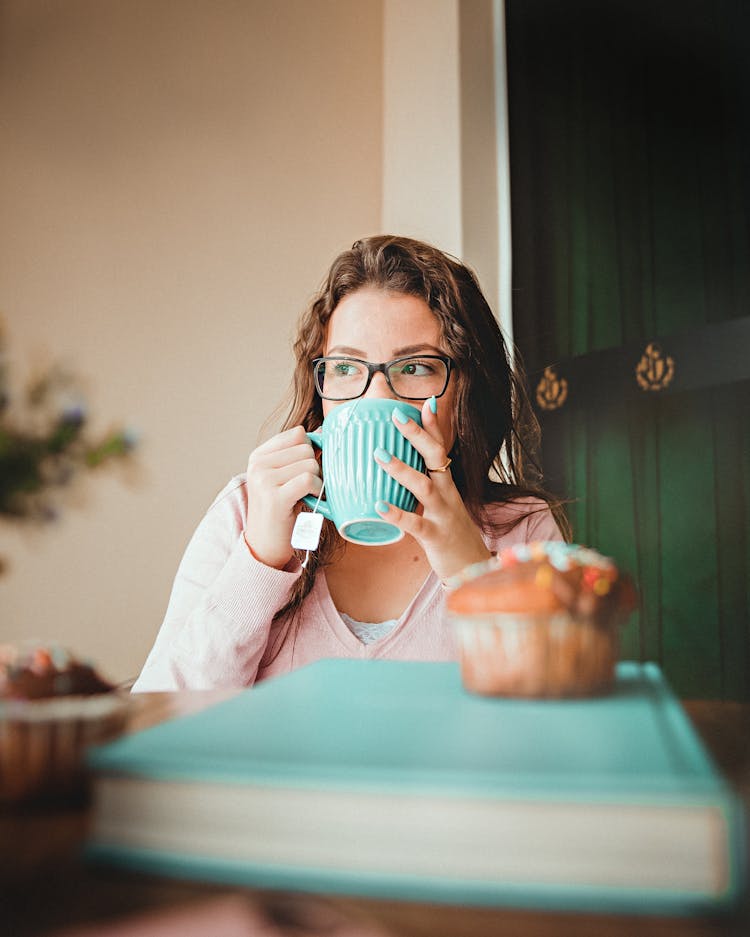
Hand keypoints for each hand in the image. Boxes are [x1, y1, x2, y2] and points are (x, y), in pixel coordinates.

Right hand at [244, 426, 321, 568]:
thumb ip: (297, 454)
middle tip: (306, 487)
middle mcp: (258, 464)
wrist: (264, 544)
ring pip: (310, 464)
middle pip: (306, 448)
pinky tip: (310, 499)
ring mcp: (264, 480)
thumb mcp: (284, 476)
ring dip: (317, 481)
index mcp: (259, 456)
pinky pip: (309, 480)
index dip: (310, 450)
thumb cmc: (281, 510)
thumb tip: (321, 430)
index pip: (297, 434)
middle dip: (314, 468)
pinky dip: (317, 490)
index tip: (305, 470)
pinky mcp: (275, 497)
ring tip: (306, 495)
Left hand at [373, 398, 490, 580]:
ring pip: (425, 486)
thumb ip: (424, 489)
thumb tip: (398, 473)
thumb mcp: (442, 506)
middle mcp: (448, 494)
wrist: (473, 569)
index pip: (442, 449)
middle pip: (436, 458)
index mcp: (448, 485)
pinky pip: (415, 523)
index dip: (434, 426)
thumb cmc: (451, 535)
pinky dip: (397, 514)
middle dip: (418, 435)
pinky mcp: (435, 536)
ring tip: (378, 455)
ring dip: (401, 469)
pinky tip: (378, 506)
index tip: (425, 401)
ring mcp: (443, 514)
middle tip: (396, 416)